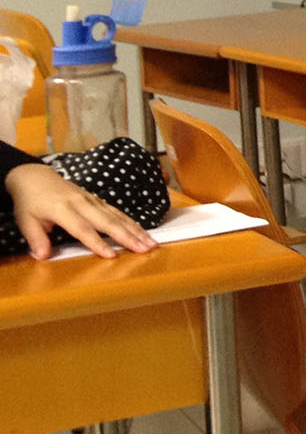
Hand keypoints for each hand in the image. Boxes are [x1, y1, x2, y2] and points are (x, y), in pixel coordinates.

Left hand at [6, 162, 154, 259]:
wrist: (34, 177)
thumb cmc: (29, 201)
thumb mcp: (25, 220)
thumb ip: (36, 239)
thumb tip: (43, 256)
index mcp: (62, 209)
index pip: (82, 229)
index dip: (97, 243)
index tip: (111, 255)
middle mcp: (81, 203)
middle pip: (108, 221)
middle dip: (128, 236)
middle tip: (145, 248)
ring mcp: (91, 199)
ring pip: (118, 215)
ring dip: (136, 230)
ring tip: (151, 242)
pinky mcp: (96, 200)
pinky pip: (117, 211)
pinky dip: (132, 222)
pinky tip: (142, 231)